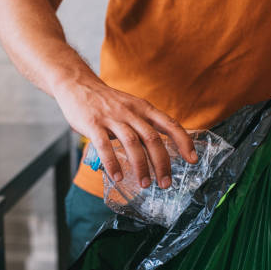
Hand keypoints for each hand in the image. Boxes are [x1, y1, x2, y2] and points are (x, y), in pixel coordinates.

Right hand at [54, 76, 197, 188]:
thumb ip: (145, 125)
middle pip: (153, 139)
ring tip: (144, 184)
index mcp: (144, 108)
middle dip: (162, 163)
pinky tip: (118, 177)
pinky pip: (104, 145)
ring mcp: (112, 117)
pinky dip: (112, 163)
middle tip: (165, 184)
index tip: (192, 160)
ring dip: (140, 167)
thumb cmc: (107, 102)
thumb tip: (161, 151)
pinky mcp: (93, 123)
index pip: (170, 124)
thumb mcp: (132, 107)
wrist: (78, 84)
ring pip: (131, 143)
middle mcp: (131, 112)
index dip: (184, 142)